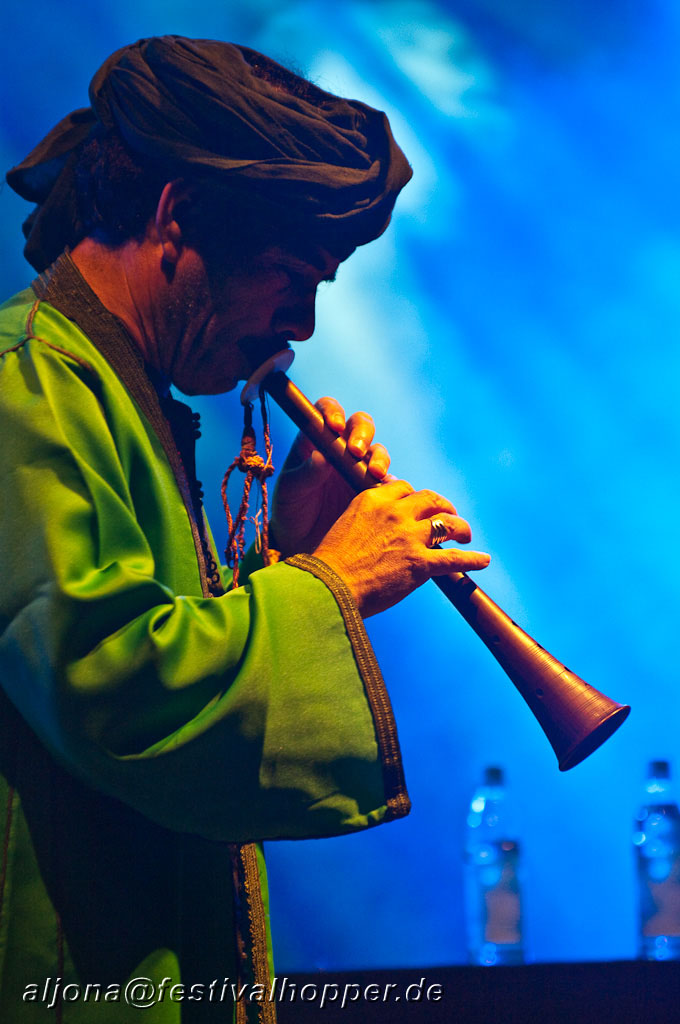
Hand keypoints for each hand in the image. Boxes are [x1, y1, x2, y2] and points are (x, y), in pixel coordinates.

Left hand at [271, 397, 389, 555]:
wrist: (302, 545)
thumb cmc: (290, 512)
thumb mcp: (289, 492)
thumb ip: (304, 475)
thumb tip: (321, 457)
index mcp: (315, 440)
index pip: (327, 411)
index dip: (334, 412)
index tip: (334, 427)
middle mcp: (341, 449)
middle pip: (360, 425)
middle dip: (363, 433)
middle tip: (357, 452)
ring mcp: (360, 469)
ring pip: (378, 451)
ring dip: (379, 458)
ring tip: (374, 474)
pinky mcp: (375, 491)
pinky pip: (390, 482)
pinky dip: (392, 484)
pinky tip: (388, 493)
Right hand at [313, 479, 490, 617]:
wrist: (329, 587)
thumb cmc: (331, 564)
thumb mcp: (345, 526)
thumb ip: (366, 519)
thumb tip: (379, 526)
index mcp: (374, 500)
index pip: (403, 488)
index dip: (414, 498)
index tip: (417, 508)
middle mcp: (395, 512)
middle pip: (430, 499)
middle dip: (443, 506)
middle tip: (449, 514)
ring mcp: (410, 537)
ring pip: (448, 522)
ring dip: (460, 528)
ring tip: (466, 535)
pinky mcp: (421, 563)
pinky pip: (455, 559)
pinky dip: (473, 559)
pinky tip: (484, 560)